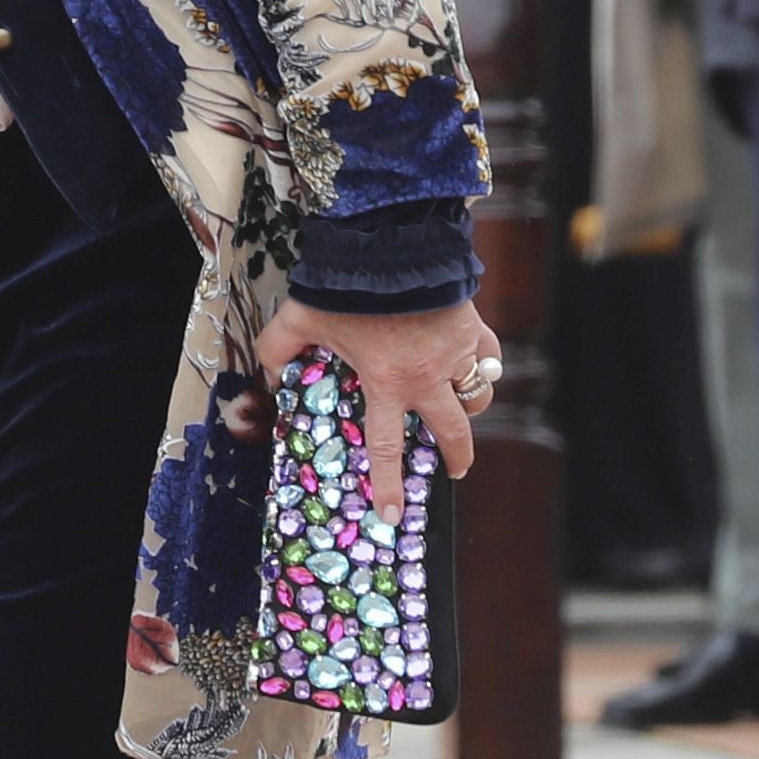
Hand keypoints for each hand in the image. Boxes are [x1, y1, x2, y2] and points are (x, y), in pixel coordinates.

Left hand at [250, 296, 492, 515]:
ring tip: (463, 410)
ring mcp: (456, 353)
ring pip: (478, 395)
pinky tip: (479, 365)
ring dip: (471, 407)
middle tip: (456, 469)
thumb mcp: (301, 317)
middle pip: (453, 431)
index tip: (393, 514)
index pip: (387, 446)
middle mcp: (427, 376)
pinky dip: (486, 364)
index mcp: (387, 382)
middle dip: (457, 455)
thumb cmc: (349, 284)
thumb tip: (268, 370)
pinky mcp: (474, 327)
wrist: (395, 243)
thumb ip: (280, 347)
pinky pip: (490, 356)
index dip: (389, 484)